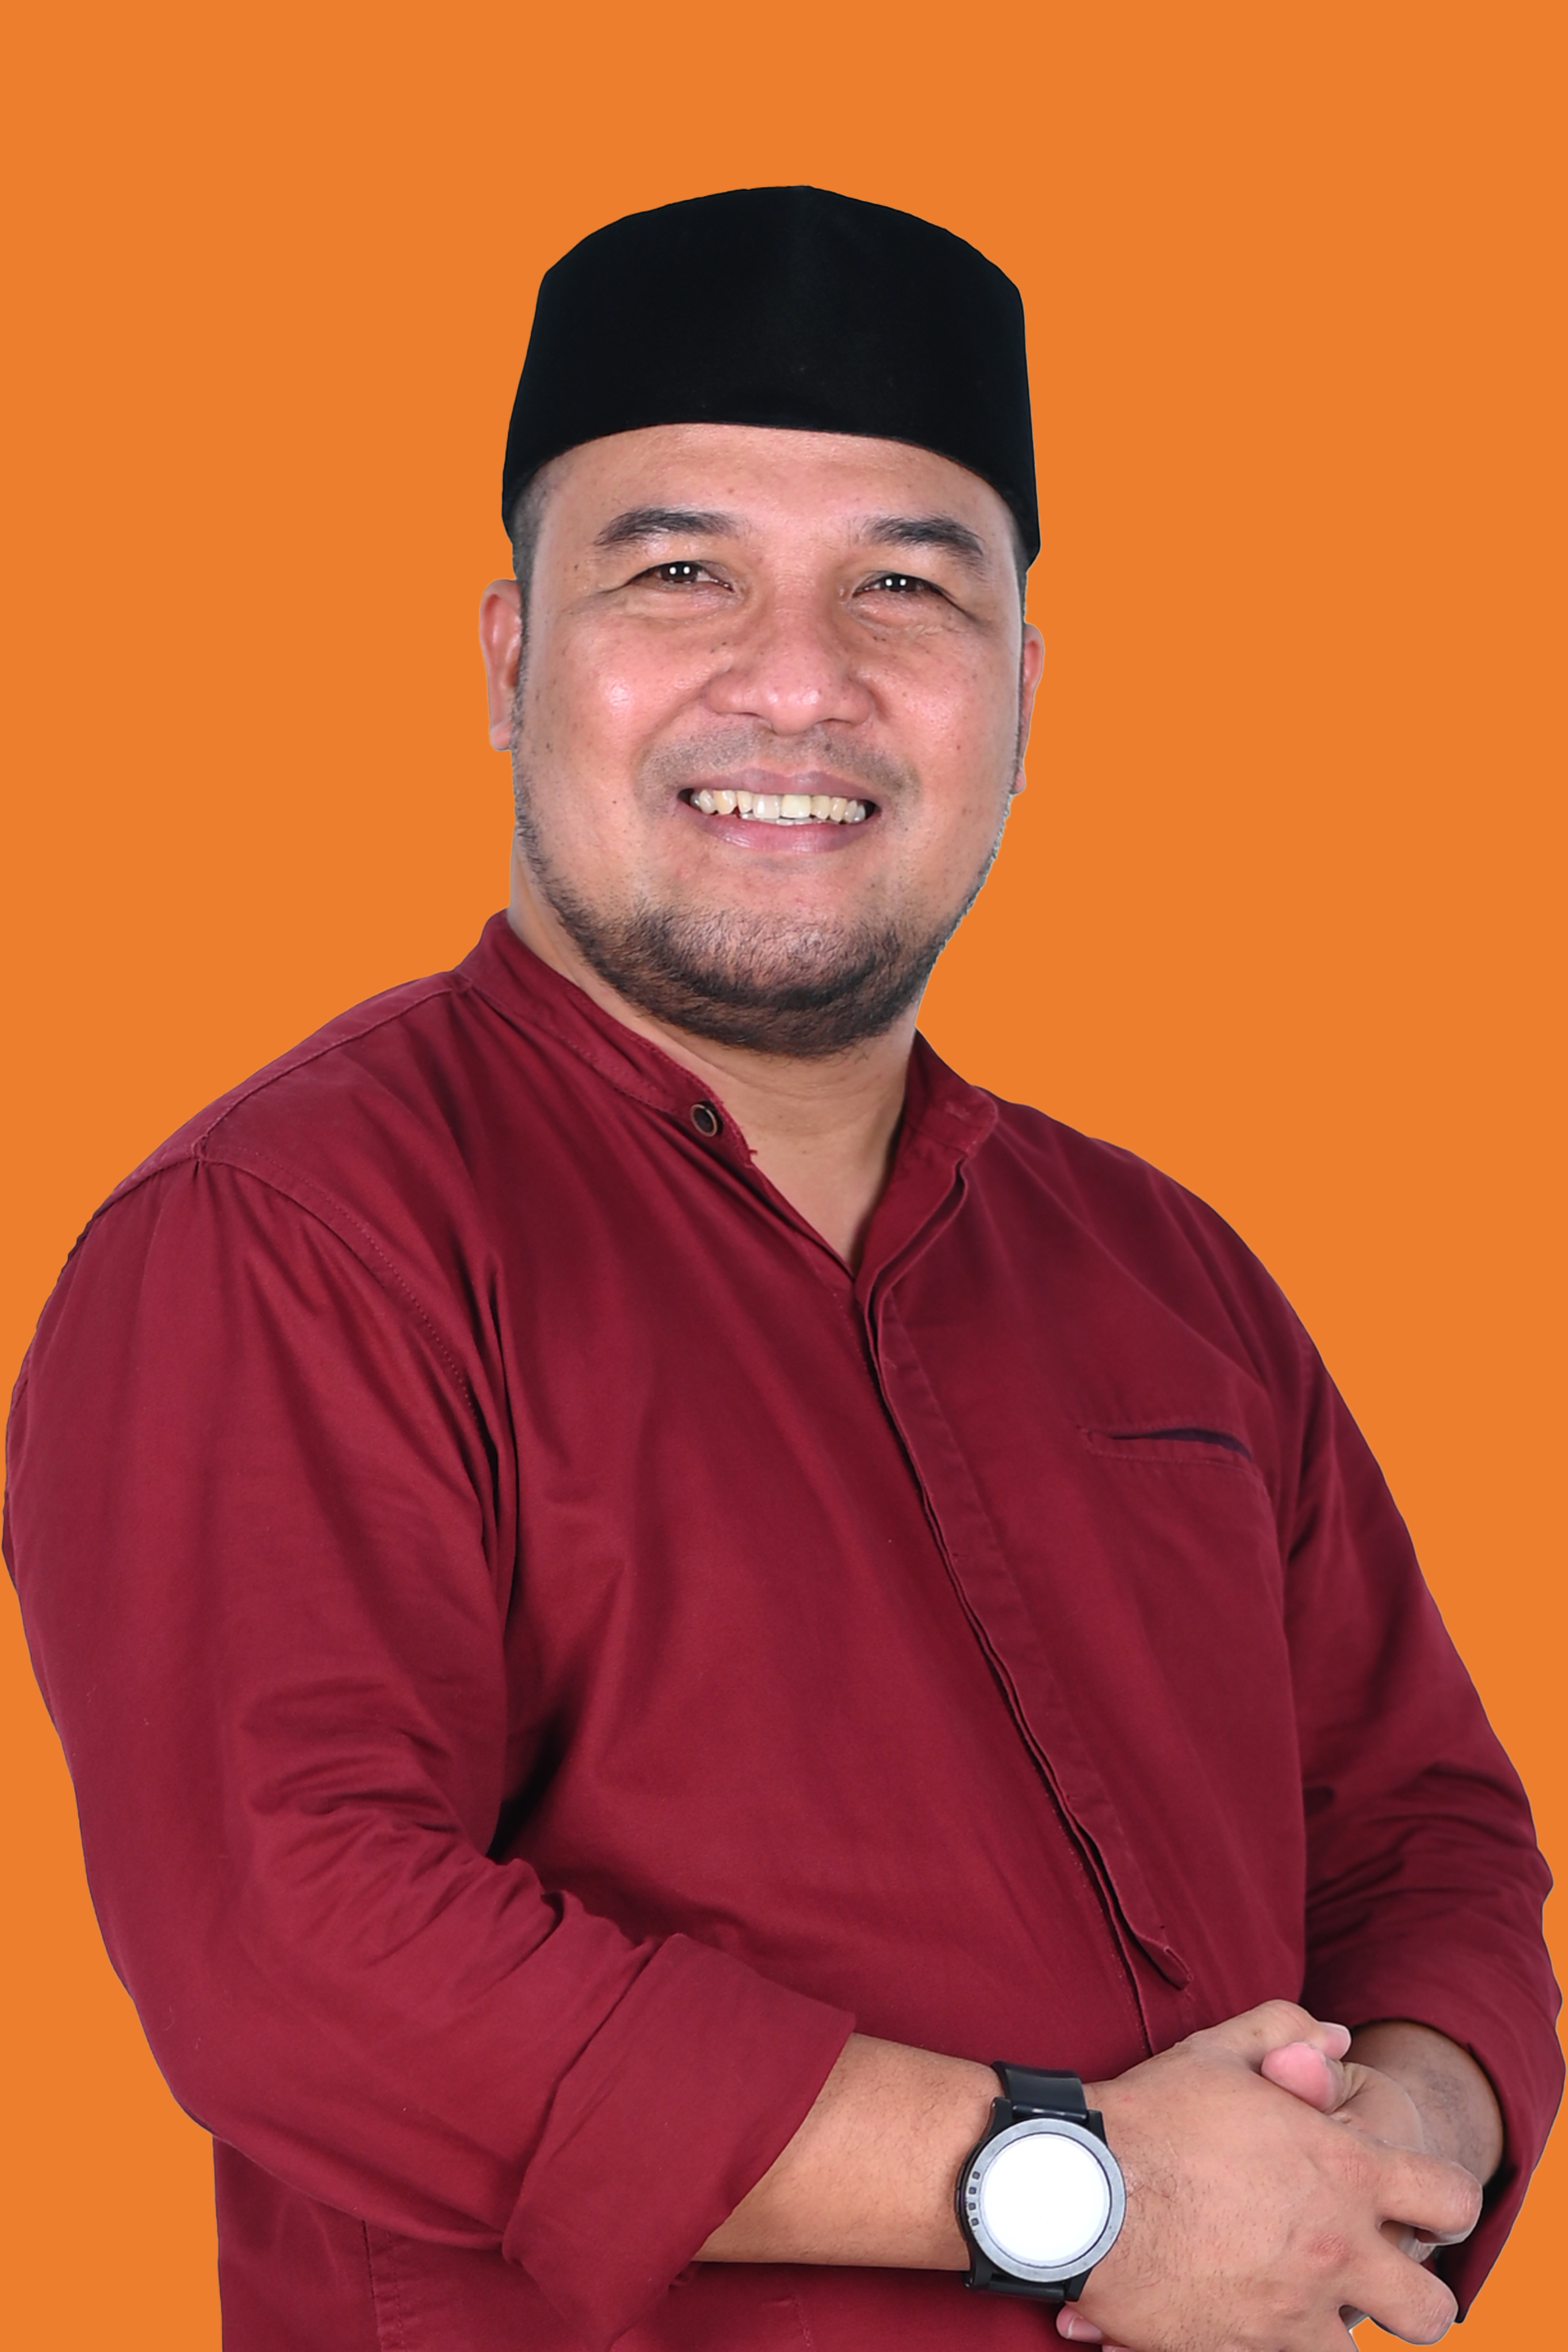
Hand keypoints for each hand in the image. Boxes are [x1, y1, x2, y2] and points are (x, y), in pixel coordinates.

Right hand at [1054, 2000, 1479, 2351]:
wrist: (1076, 2189)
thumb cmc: (1149, 2115)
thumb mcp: (1219, 2052)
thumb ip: (1285, 2032)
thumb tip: (1334, 2038)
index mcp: (1342, 2173)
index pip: (1448, 2199)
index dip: (1444, 2201)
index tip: (1421, 2204)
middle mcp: (1333, 2252)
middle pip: (1430, 2310)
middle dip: (1414, 2296)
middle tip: (1373, 2277)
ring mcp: (1291, 2314)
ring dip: (1332, 2327)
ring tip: (1293, 2298)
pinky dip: (1269, 2344)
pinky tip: (1238, 2314)